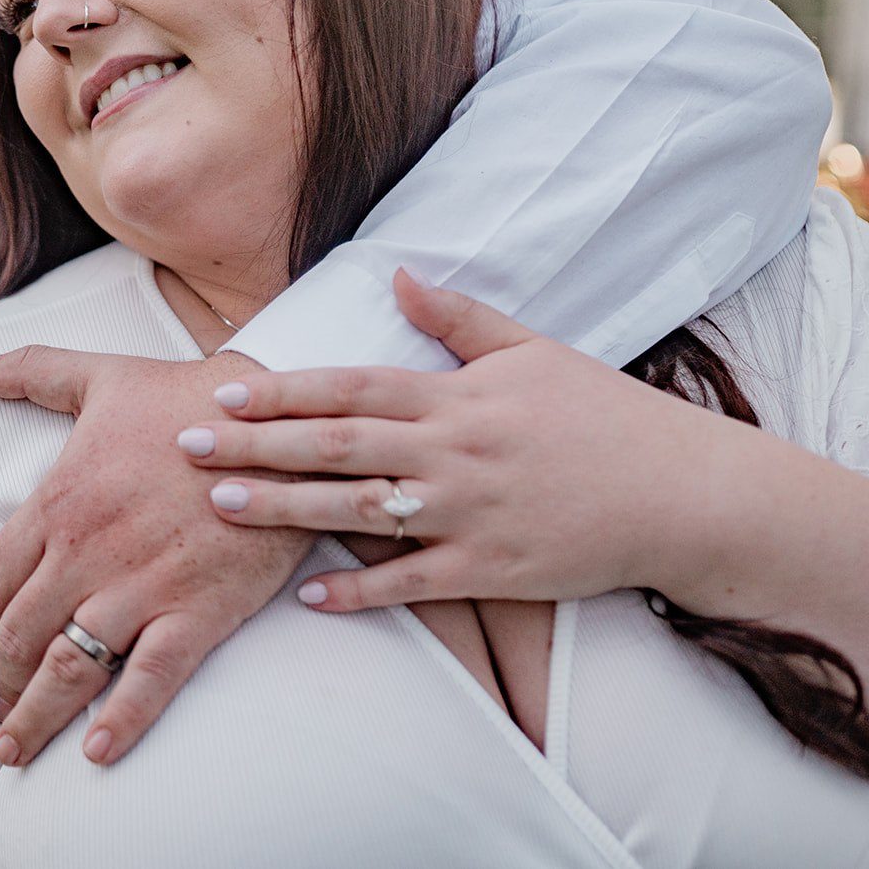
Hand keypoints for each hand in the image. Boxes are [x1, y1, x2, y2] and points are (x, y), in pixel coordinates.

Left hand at [0, 347, 314, 767]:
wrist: (281, 421)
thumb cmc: (190, 398)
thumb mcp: (102, 375)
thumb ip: (30, 372)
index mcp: (61, 500)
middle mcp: (88, 552)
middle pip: (21, 633)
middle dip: (2, 677)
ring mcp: (140, 586)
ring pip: (69, 667)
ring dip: (34, 716)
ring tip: (16, 751)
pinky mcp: (196, 611)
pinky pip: (149, 679)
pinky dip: (121, 720)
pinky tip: (95, 753)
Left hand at [184, 269, 751, 610]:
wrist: (683, 493)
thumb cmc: (605, 416)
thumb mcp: (533, 350)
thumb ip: (458, 316)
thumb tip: (398, 273)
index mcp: (457, 395)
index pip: (351, 388)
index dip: (283, 391)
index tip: (223, 393)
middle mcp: (453, 452)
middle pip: (336, 446)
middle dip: (256, 447)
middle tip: (186, 448)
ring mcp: (469, 514)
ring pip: (359, 512)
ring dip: (285, 510)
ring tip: (221, 506)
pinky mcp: (491, 570)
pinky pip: (412, 582)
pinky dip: (360, 589)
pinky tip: (309, 594)